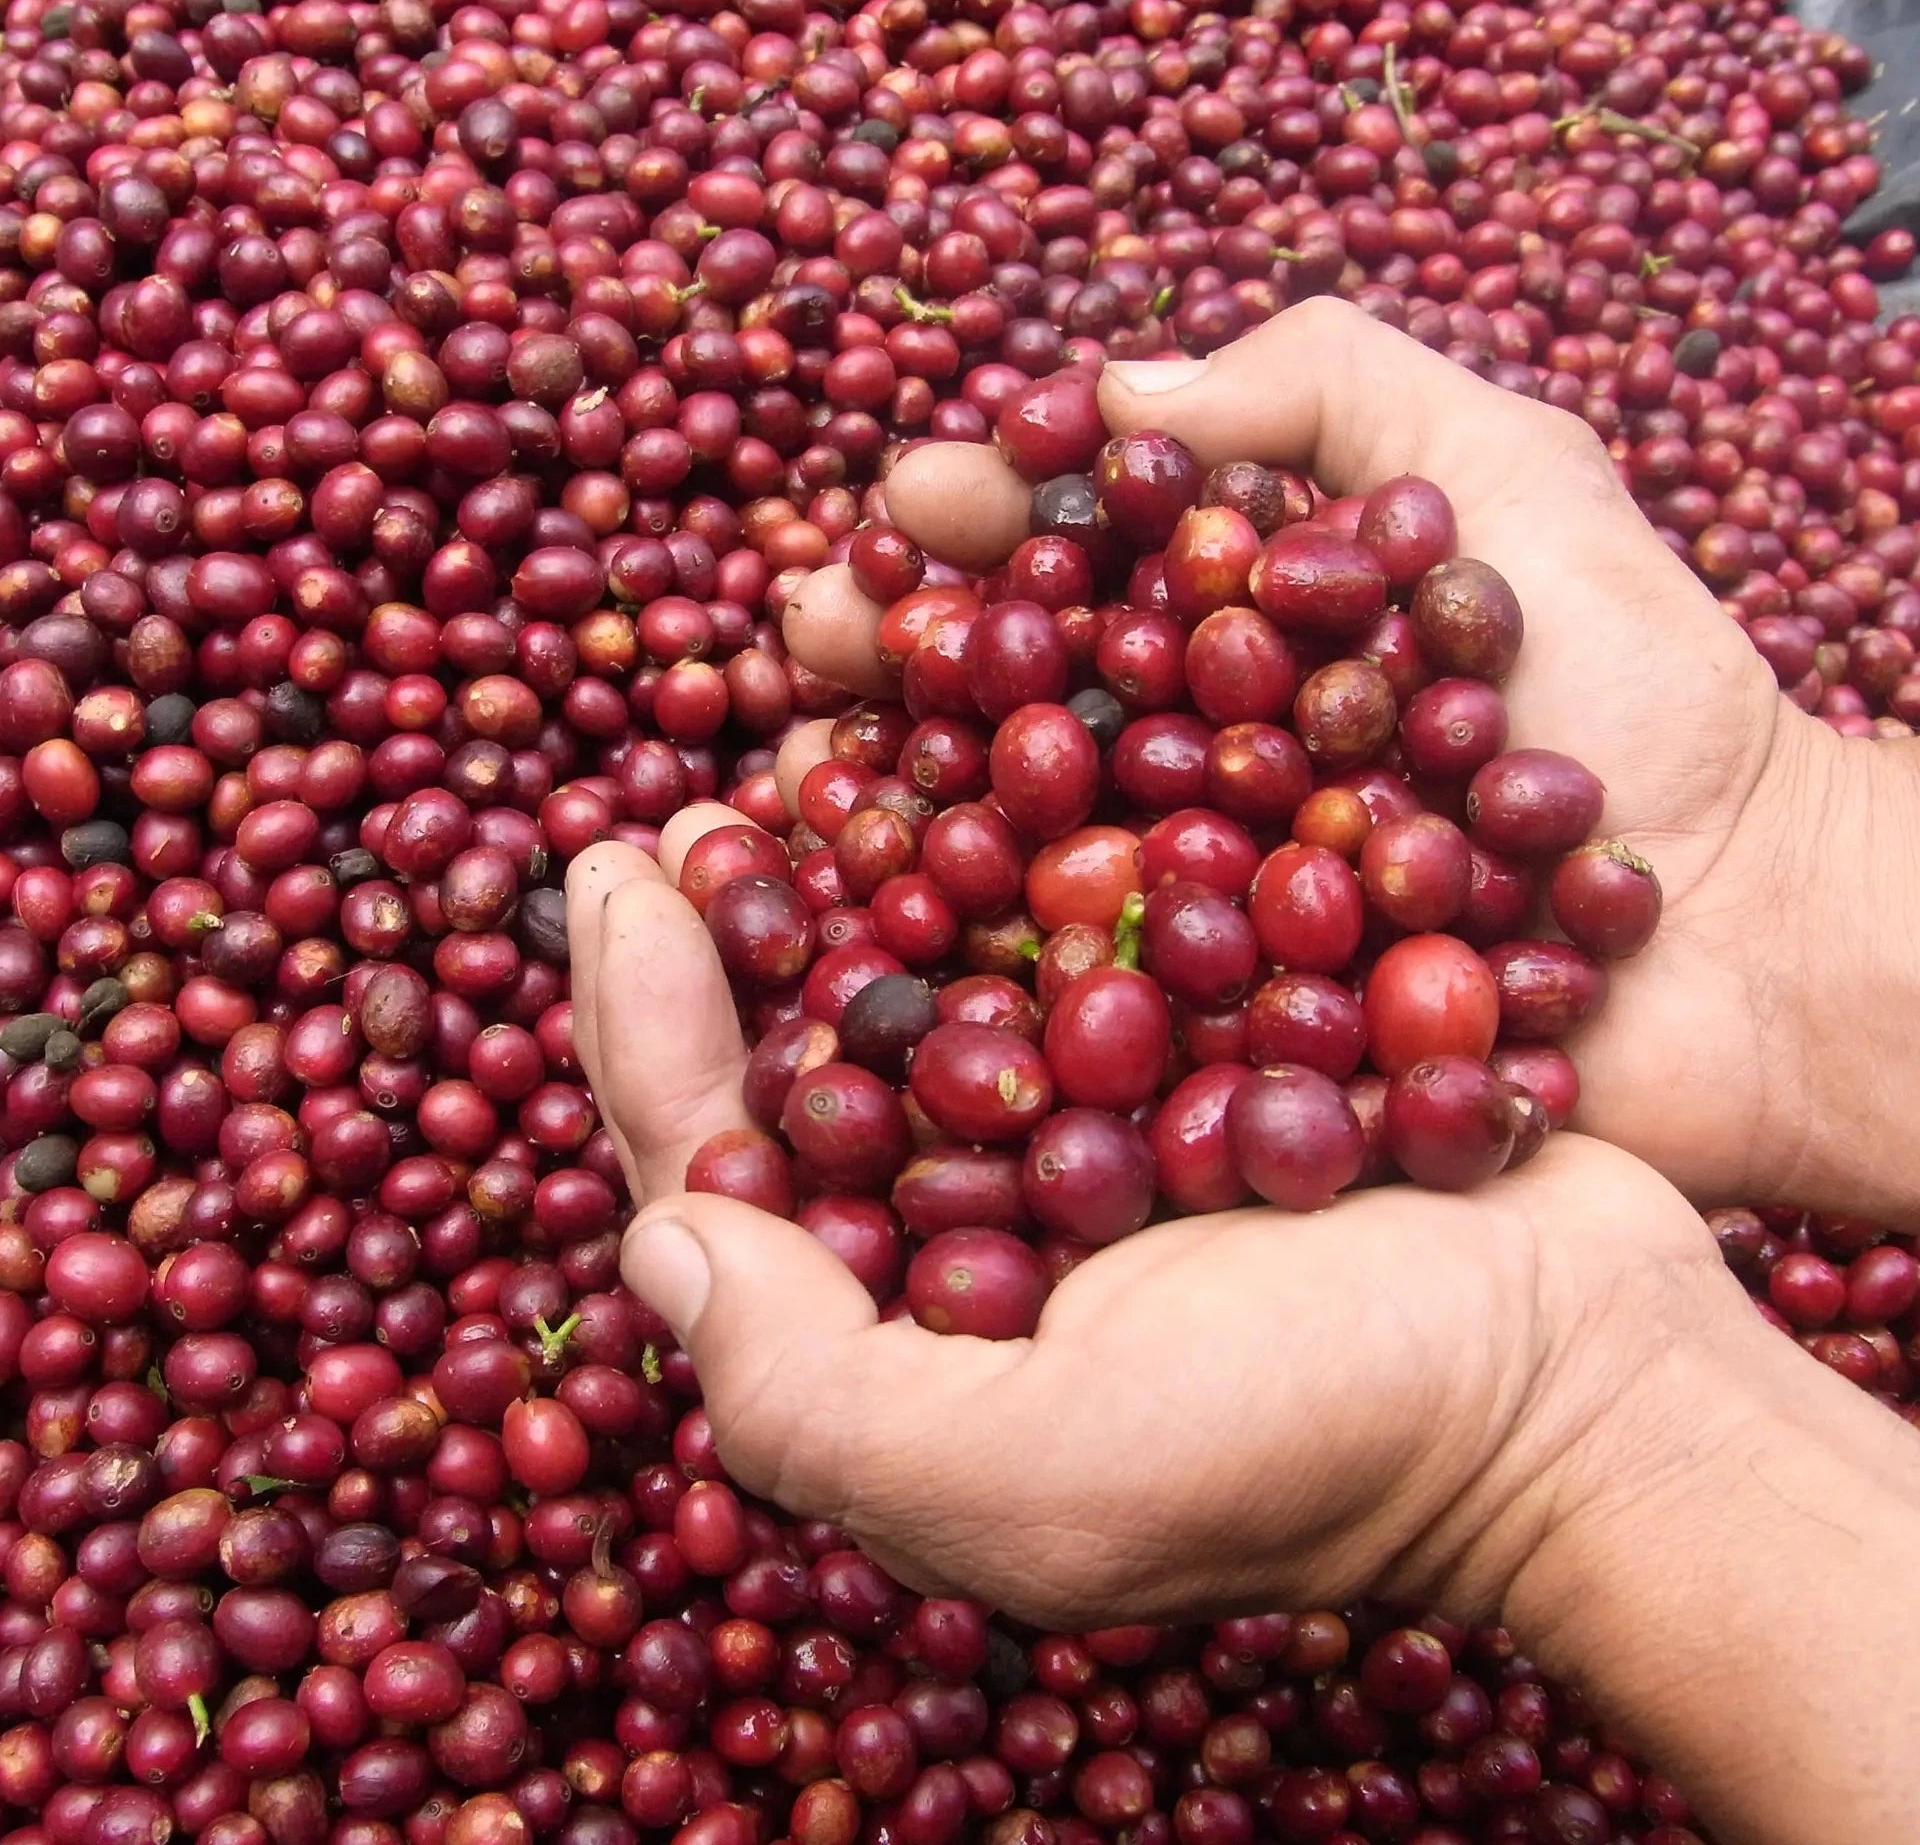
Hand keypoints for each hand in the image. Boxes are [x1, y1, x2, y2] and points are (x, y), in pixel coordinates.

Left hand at [568, 837, 1747, 1626]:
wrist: (1580, 1366)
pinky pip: (1063, 941)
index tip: (621, 878)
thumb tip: (652, 1238)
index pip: (717, 1183)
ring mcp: (1083, 1136)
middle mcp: (970, 1237)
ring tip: (796, 760)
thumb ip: (814, 1396)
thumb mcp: (1045, 1483)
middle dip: (724, 939)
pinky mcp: (1191, 1053)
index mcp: (901, 1345)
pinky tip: (969, 759)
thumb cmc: (1325, 1440)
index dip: (646, 1034)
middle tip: (682, 813)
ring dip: (845, 875)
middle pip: (802, 1069)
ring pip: (921, 987)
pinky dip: (1000, 853)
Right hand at [782, 298, 1897, 1217]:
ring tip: (793, 776)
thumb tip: (1102, 392)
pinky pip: (1064, 1003)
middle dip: (902, 658)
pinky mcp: (1204, 1037)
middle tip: (805, 626)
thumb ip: (1323, 388)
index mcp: (1245, 631)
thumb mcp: (1501, 472)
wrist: (1747, 936)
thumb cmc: (1641, 688)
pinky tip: (864, 941)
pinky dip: (963, 972)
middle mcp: (1196, 762)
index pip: (1080, 565)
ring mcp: (1194, 903)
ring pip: (1007, 851)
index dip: (984, 527)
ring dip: (892, 809)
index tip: (902, 502)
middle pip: (1017, 701)